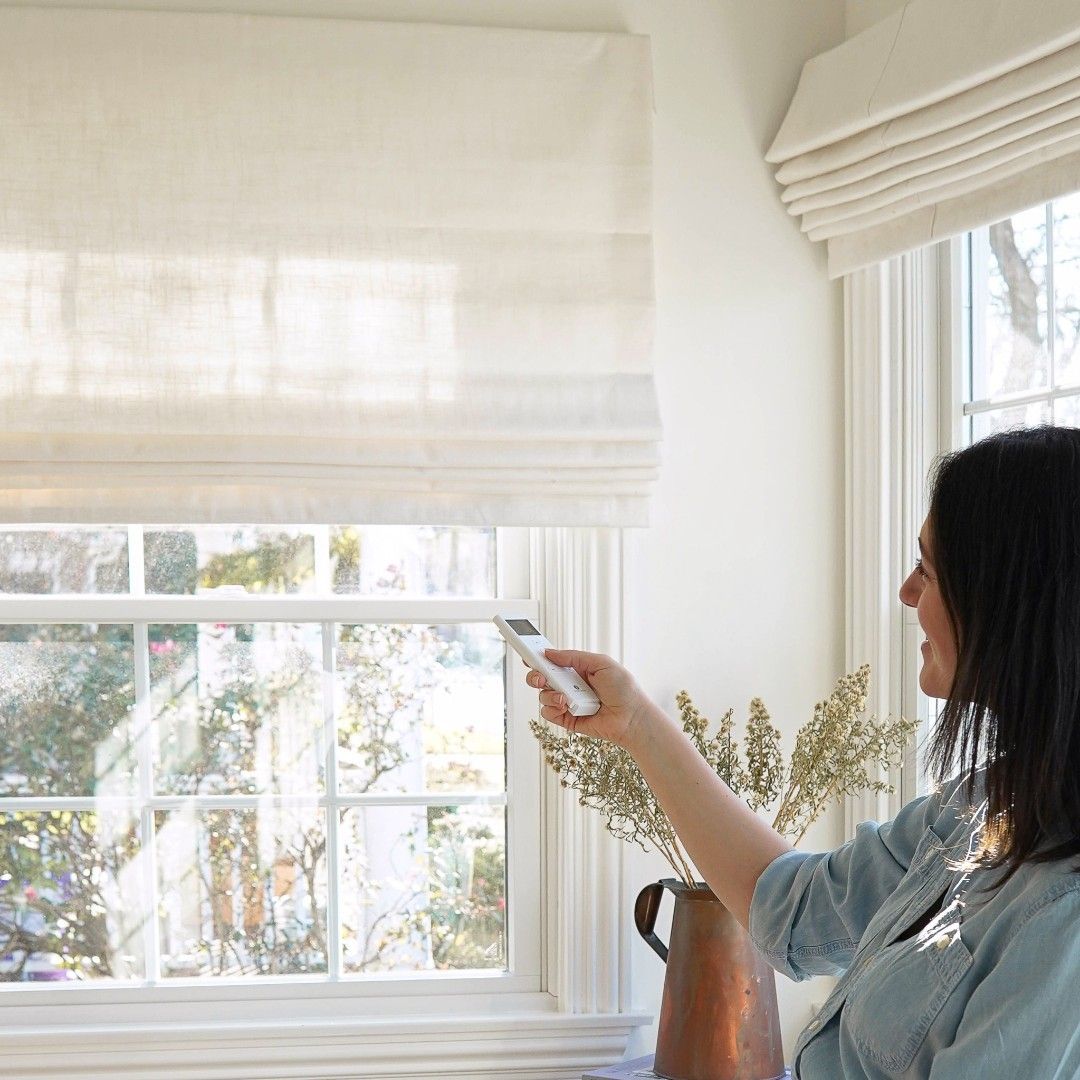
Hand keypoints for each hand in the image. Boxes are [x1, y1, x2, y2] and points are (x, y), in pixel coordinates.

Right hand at [525, 649, 654, 749]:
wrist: (632, 716)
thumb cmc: (623, 688)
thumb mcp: (601, 663)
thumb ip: (574, 657)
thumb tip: (549, 653)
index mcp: (577, 670)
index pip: (552, 662)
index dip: (538, 658)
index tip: (527, 653)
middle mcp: (569, 686)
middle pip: (540, 678)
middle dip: (535, 676)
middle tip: (540, 677)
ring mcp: (568, 703)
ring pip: (543, 696)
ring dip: (549, 695)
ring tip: (565, 697)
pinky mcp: (567, 720)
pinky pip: (548, 713)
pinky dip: (553, 709)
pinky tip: (566, 707)